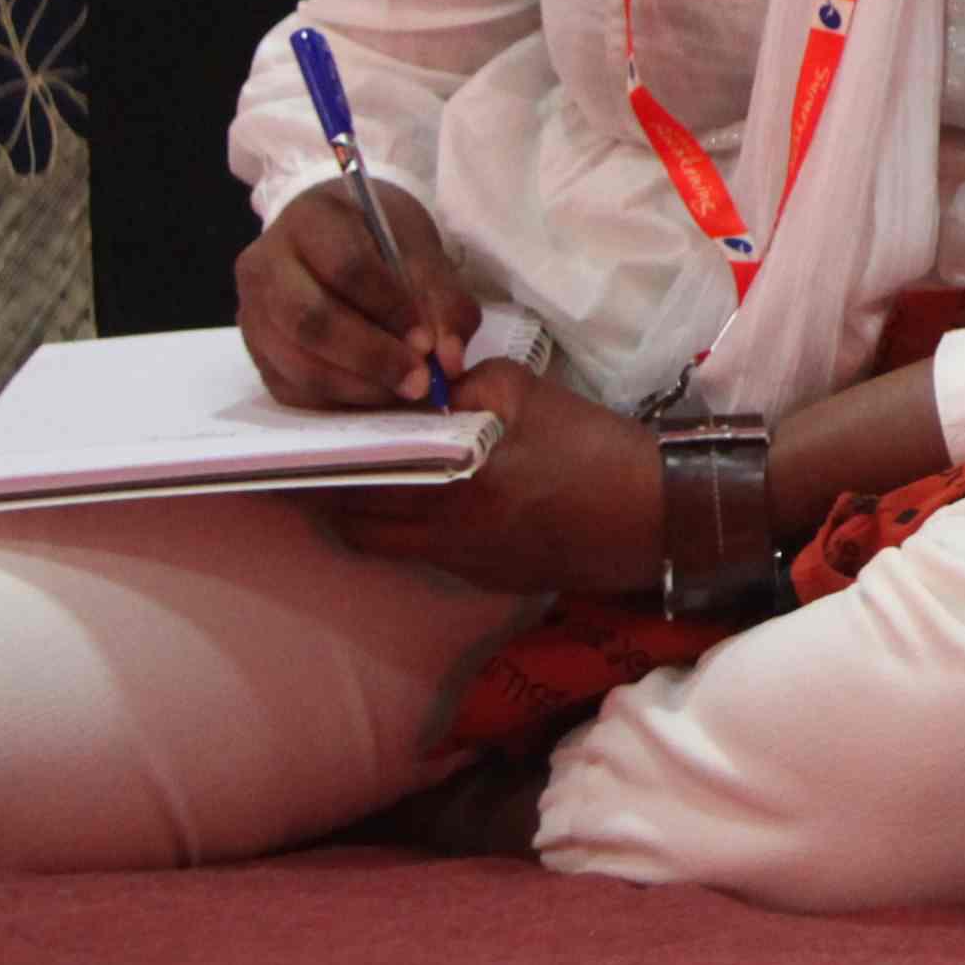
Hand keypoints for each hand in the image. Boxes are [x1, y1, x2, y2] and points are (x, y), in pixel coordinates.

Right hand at [238, 178, 483, 409]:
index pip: (346, 268)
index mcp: (309, 219)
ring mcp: (251, 310)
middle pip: (311, 322)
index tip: (427, 341)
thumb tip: (448, 362)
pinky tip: (376, 394)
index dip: (390, 308)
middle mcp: (265, 265)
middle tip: (420, 380)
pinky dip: (338, 399)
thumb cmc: (378, 235)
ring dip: (359, 386)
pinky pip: (290, 387)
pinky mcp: (255, 349)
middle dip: (371, 358)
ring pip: (296, 363)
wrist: (334, 235)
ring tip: (404, 390)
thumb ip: (442, 299)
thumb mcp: (419, 246)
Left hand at [318, 362, 661, 592]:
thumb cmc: (594, 446)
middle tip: (319, 462)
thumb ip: (461, 385)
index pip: (360, 470)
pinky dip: (404, 532)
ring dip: (360, 516)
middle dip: (327, 491)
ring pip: (378, 545)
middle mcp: (444, 529)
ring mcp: (461, 562)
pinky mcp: (483, 579)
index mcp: (452, 477)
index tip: (308, 434)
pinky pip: (419, 556)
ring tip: (358, 484)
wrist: (656, 513)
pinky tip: (419, 505)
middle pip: (353, 518)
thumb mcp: (526, 389)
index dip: (326, 454)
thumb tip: (420, 392)